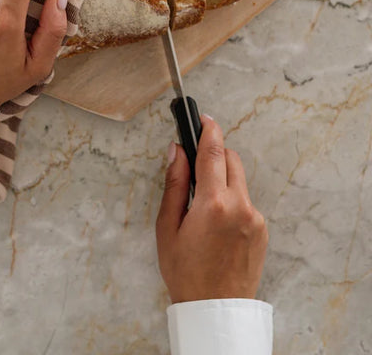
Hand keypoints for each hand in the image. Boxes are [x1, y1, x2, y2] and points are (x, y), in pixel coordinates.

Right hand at [155, 115, 267, 302]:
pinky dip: (231, 199)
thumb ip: (174, 184)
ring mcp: (255, 219)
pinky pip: (245, 201)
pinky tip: (214, 221)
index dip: (208, 129)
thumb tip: (177, 152)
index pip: (214, 152)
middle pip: (232, 159)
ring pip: (239, 180)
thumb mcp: (167, 226)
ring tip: (201, 203)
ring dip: (222, 178)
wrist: (215, 309)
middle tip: (194, 162)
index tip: (204, 117)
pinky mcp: (262, 230)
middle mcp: (240, 207)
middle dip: (215, 153)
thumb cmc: (185, 272)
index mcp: (213, 204)